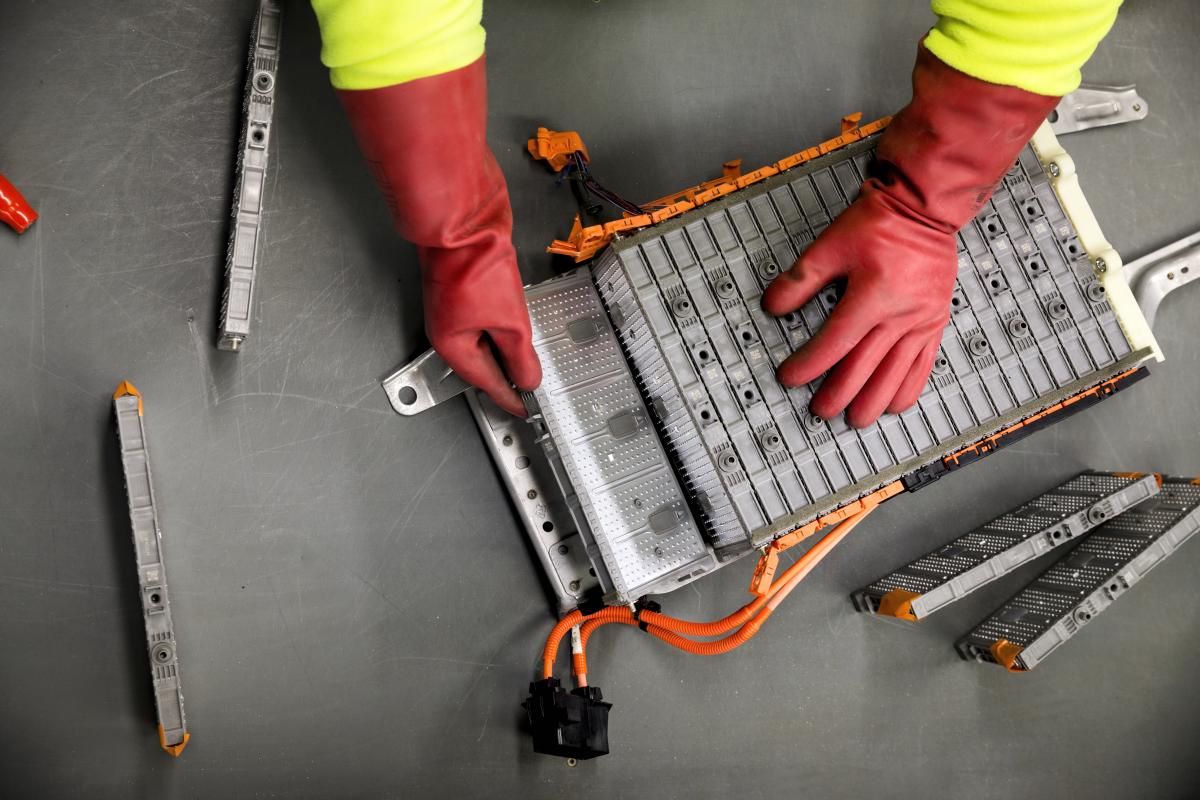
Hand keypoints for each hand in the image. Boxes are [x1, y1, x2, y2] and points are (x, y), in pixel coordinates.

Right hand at [336, 55, 541, 415]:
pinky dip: (503, 322)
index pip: (484, 381)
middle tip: (527, 389)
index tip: (523, 409)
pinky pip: (487, 312)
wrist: (464, 214)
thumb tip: (527, 379)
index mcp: (451, 342)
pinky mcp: (467, 281)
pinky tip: (515, 322)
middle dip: (505, 374)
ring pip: (484, 334)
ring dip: (505, 347)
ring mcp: (456, 301)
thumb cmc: (471, 262)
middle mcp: (448, 324)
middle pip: (481, 359)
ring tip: (526, 361)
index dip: (507, 397)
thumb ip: (521, 354)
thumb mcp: (508, 321)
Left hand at [764, 41, 1058, 427]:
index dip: (809, 364)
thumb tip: (772, 307)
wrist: (923, 208)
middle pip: (864, 366)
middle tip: (820, 411)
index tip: (789, 377)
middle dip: (839, 393)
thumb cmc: (878, 223)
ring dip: (874, 400)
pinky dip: (908, 388)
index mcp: (872, 296)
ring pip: (895, 373)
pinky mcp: (934, 322)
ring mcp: (921, 321)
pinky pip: (923, 365)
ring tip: (855, 420)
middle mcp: (900, 315)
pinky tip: (895, 406)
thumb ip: (800, 280)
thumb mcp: (830, 245)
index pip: (834, 343)